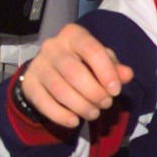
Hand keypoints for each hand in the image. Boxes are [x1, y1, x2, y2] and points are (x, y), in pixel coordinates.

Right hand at [14, 23, 133, 131]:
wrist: (51, 69)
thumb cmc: (83, 63)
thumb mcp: (101, 61)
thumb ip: (115, 68)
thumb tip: (127, 75)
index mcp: (73, 35)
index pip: (91, 50)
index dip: (106, 72)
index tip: (116, 91)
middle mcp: (52, 47)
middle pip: (74, 72)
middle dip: (94, 92)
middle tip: (106, 104)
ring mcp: (38, 65)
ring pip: (59, 89)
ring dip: (80, 106)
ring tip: (94, 113)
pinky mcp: (29, 84)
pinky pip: (44, 103)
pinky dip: (61, 116)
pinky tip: (74, 121)